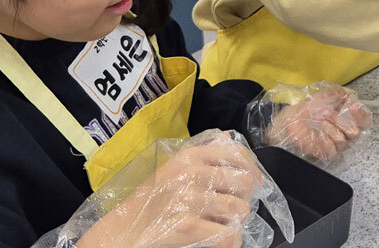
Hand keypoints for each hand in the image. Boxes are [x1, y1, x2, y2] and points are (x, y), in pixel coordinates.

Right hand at [79, 135, 262, 247]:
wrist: (124, 229)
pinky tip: (222, 240)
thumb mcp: (174, 167)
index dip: (253, 170)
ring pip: (240, 210)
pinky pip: (228, 235)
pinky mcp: (186, 226)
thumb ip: (203, 155)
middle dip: (244, 199)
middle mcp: (190, 173)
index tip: (254, 184)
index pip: (237, 154)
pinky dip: (231, 241)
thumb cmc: (153, 200)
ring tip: (222, 224)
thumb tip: (231, 141)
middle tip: (232, 209)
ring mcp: (188, 199)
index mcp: (189, 156)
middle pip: (244, 183)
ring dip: (236, 221)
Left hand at [265, 85, 371, 162]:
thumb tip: (348, 94)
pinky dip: (324, 139)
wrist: (293, 120)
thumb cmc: (310, 109)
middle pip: (355, 132)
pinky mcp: (328, 153)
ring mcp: (338, 145)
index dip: (361, 115)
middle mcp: (347, 133)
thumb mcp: (324, 96)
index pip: (365, 120)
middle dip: (340, 121)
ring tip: (318, 121)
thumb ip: (337, 94)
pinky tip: (317, 133)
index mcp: (350, 119)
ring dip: (328, 128)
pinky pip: (332, 149)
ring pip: (342, 140)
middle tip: (328, 113)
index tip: (353, 107)